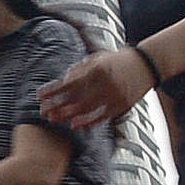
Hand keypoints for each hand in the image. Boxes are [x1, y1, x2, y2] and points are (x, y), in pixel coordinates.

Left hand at [38, 47, 152, 130]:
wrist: (145, 65)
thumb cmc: (116, 60)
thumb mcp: (97, 58)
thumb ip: (80, 70)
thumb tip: (63, 82)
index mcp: (97, 69)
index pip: (70, 83)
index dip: (53, 91)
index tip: (39, 96)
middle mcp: (105, 83)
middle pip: (76, 99)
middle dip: (58, 106)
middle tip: (43, 112)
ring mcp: (115, 95)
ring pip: (88, 110)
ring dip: (69, 116)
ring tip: (55, 120)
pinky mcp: (123, 105)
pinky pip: (103, 117)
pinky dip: (89, 122)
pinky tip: (76, 125)